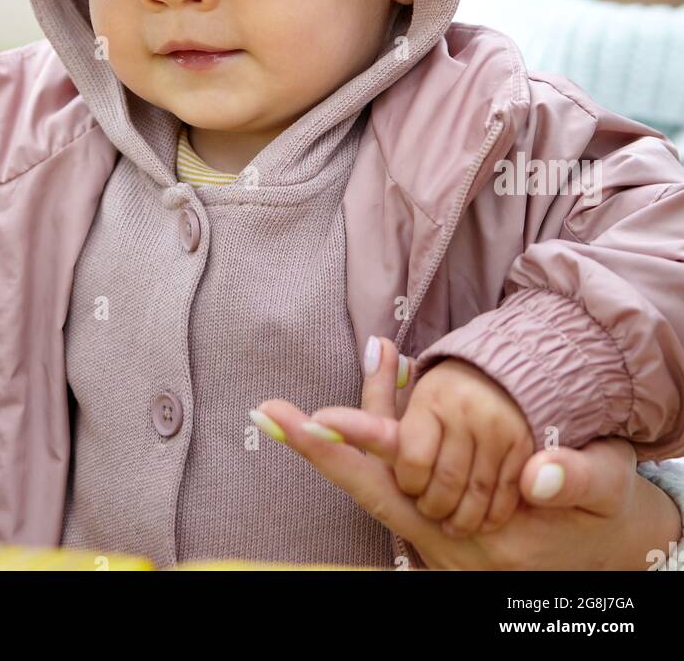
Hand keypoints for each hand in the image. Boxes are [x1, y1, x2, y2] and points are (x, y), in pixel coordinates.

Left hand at [254, 336, 683, 569]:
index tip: (308, 421)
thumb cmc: (611, 517)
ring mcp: (444, 532)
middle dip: (325, 443)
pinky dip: (394, 425)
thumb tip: (537, 471)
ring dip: (372, 414)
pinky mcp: (448, 517)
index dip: (349, 453)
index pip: (394, 489)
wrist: (625, 548)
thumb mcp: (606, 491)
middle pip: (370, 485)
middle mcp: (445, 538)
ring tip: (374, 349)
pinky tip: (393, 374)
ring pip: (386, 472)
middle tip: (271, 409)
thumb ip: (574, 479)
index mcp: (472, 536)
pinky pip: (405, 470)